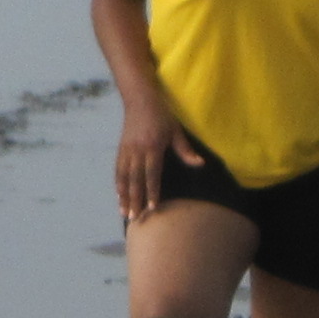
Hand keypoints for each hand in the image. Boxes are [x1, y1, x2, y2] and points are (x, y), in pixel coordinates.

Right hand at [114, 112, 204, 226]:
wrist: (140, 99)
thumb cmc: (162, 115)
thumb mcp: (176, 131)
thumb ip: (185, 150)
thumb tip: (200, 164)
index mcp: (153, 147)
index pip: (152, 174)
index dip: (152, 191)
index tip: (152, 207)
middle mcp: (138, 151)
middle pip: (135, 180)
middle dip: (135, 200)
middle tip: (135, 218)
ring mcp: (127, 150)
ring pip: (124, 178)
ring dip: (124, 196)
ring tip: (124, 212)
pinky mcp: (121, 149)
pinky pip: (118, 170)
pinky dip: (118, 184)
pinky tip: (119, 196)